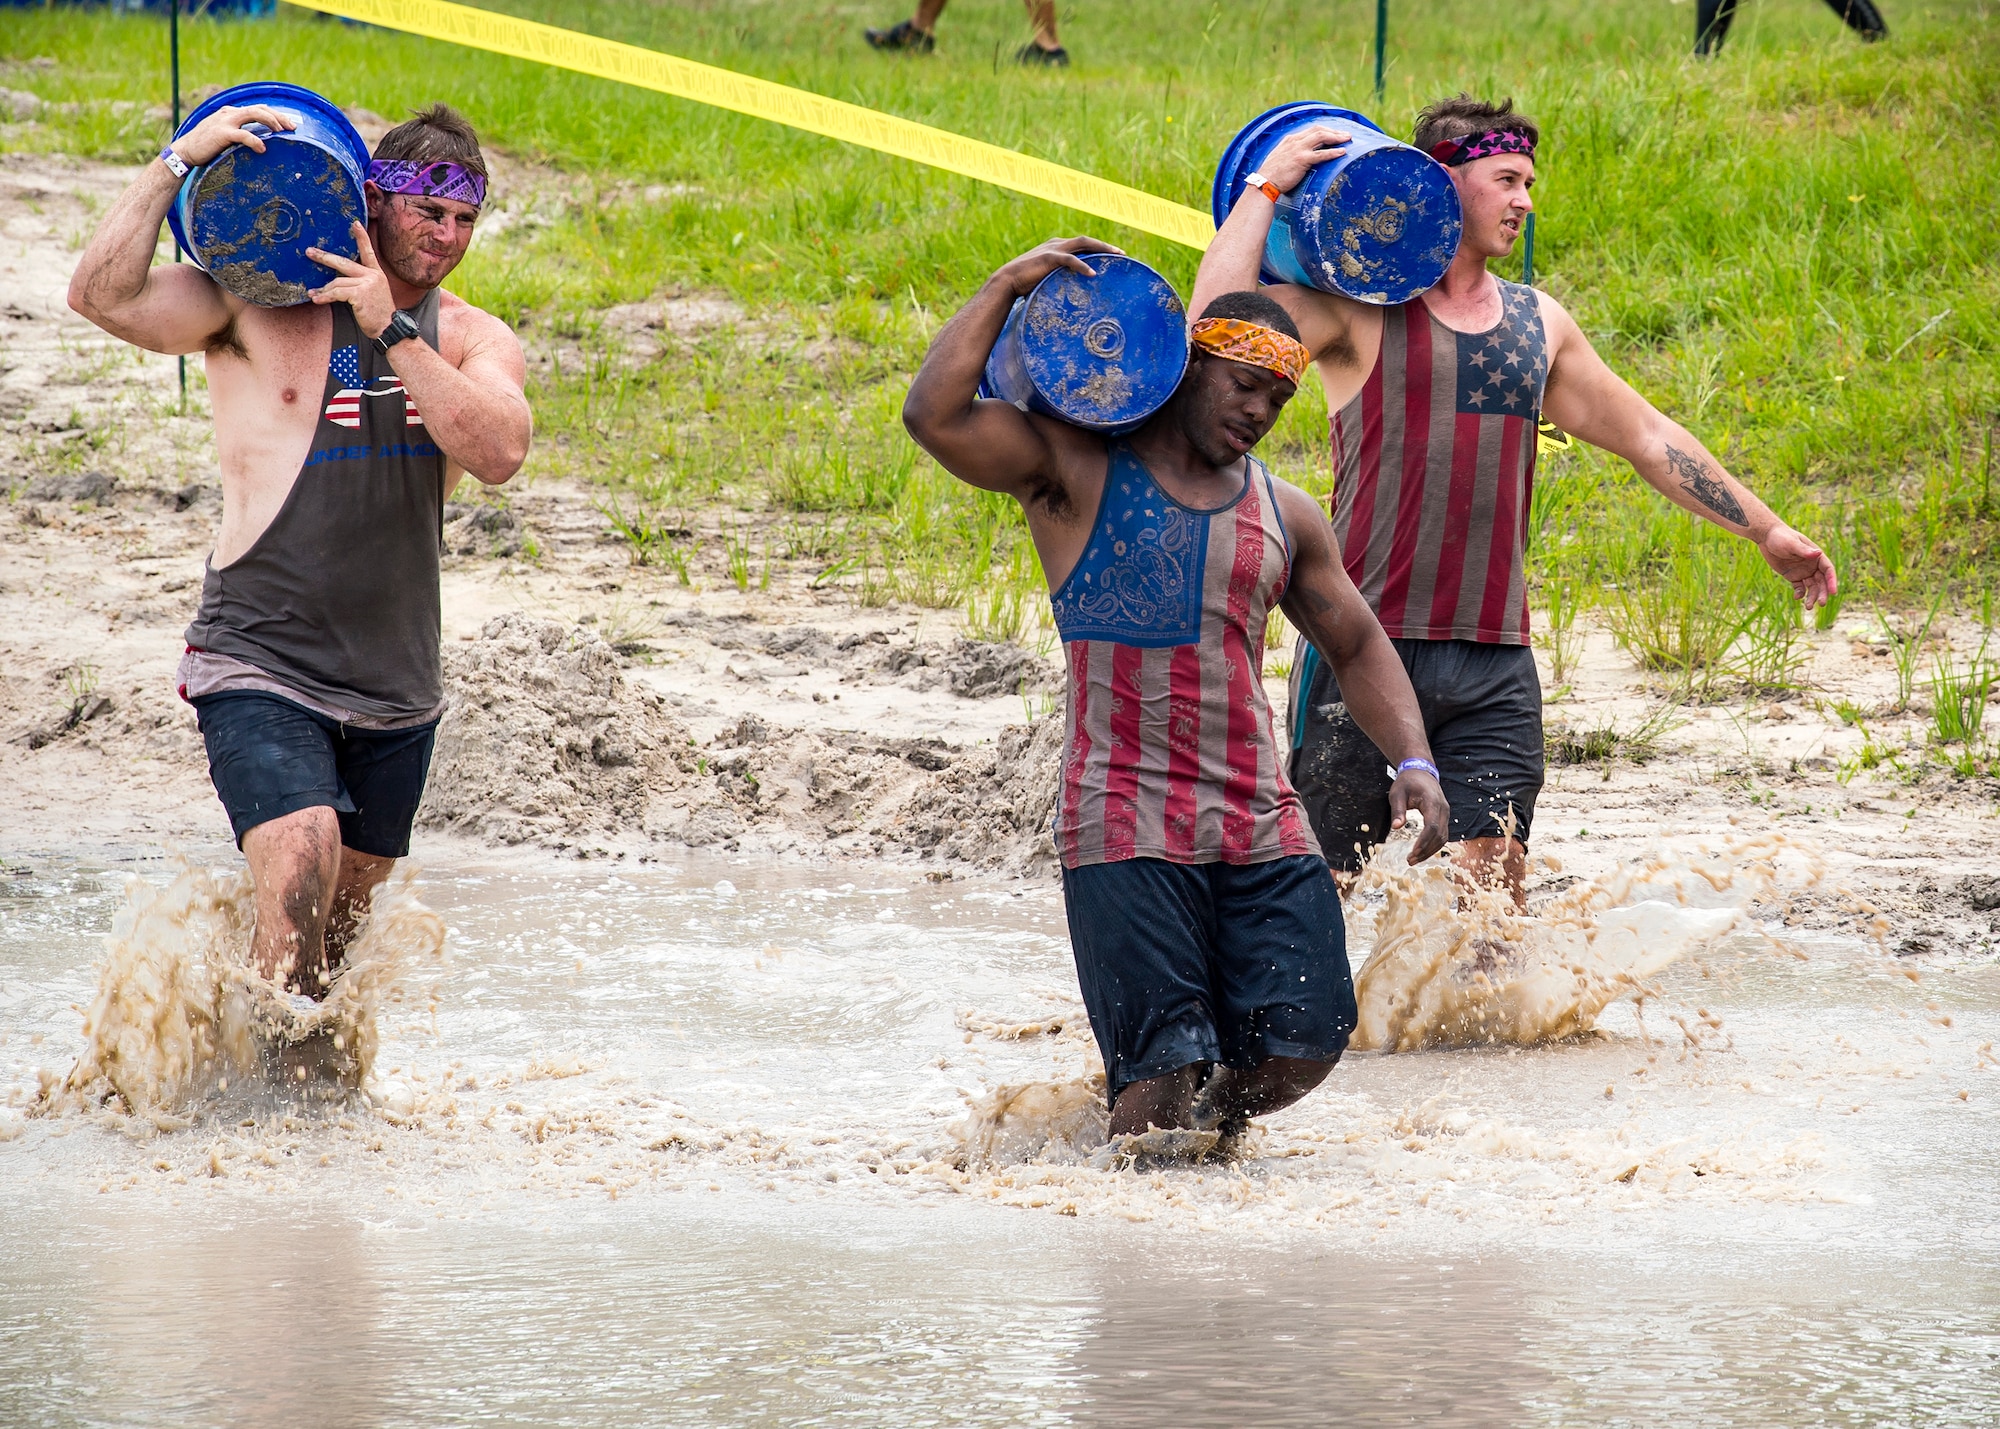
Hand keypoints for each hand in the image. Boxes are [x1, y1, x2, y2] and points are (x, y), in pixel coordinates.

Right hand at [169, 104, 295, 167]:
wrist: (185, 151)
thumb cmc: (206, 146)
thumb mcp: (225, 135)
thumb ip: (239, 133)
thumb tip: (259, 142)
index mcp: (231, 113)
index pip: (257, 108)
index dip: (275, 114)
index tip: (289, 124)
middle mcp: (229, 113)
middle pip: (259, 108)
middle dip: (278, 116)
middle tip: (292, 127)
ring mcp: (225, 121)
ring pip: (253, 114)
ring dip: (271, 121)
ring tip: (281, 132)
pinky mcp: (222, 133)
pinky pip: (243, 134)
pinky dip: (255, 140)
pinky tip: (263, 149)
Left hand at [306, 221, 394, 338]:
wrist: (390, 328)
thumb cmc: (379, 314)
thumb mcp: (374, 294)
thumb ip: (360, 284)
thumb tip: (337, 282)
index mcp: (376, 274)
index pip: (368, 252)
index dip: (361, 237)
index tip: (355, 224)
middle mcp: (372, 276)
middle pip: (343, 262)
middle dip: (324, 257)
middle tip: (310, 252)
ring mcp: (366, 284)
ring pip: (337, 282)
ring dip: (324, 289)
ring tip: (314, 294)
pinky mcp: (359, 294)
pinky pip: (336, 293)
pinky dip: (325, 297)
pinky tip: (317, 299)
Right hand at [995, 236, 1123, 297]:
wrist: (1006, 281)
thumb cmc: (1024, 284)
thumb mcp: (1045, 279)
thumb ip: (1057, 280)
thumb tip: (1067, 296)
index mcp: (1056, 248)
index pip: (1082, 245)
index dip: (1098, 249)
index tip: (1112, 256)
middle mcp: (1057, 244)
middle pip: (1086, 241)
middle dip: (1105, 246)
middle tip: (1122, 254)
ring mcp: (1053, 249)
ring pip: (1083, 244)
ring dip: (1101, 249)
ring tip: (1115, 256)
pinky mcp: (1049, 258)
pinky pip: (1071, 260)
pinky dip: (1083, 266)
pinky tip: (1093, 274)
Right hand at [1255, 125, 1350, 193]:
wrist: (1264, 183)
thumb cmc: (1271, 175)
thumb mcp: (1280, 158)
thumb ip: (1289, 154)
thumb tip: (1298, 159)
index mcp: (1290, 140)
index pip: (1311, 130)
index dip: (1325, 130)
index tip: (1335, 134)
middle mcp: (1295, 141)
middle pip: (1319, 130)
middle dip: (1334, 131)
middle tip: (1346, 135)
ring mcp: (1298, 149)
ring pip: (1321, 137)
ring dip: (1336, 138)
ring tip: (1347, 140)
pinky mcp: (1301, 160)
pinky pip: (1321, 154)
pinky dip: (1333, 152)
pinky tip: (1342, 152)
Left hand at [1388, 769, 1449, 864]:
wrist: (1420, 772)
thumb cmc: (1407, 782)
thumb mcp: (1397, 793)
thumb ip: (1398, 810)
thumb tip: (1396, 827)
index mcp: (1432, 802)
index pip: (1432, 826)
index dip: (1424, 841)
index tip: (1413, 852)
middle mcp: (1443, 809)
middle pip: (1439, 835)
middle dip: (1425, 850)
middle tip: (1410, 860)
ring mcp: (1445, 813)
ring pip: (1443, 837)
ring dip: (1430, 851)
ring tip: (1414, 859)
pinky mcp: (1444, 817)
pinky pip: (1442, 834)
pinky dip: (1433, 845)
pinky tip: (1422, 852)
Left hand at [1758, 523, 1837, 608]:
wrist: (1767, 537)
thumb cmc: (1781, 537)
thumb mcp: (1791, 543)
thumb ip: (1803, 550)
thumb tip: (1818, 553)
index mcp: (1816, 556)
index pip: (1828, 570)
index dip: (1832, 581)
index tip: (1833, 592)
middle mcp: (1812, 565)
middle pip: (1822, 581)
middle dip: (1822, 593)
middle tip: (1821, 604)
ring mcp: (1803, 571)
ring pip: (1812, 587)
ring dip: (1812, 597)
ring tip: (1808, 607)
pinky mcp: (1793, 576)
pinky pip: (1800, 587)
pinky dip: (1800, 593)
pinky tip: (1797, 597)